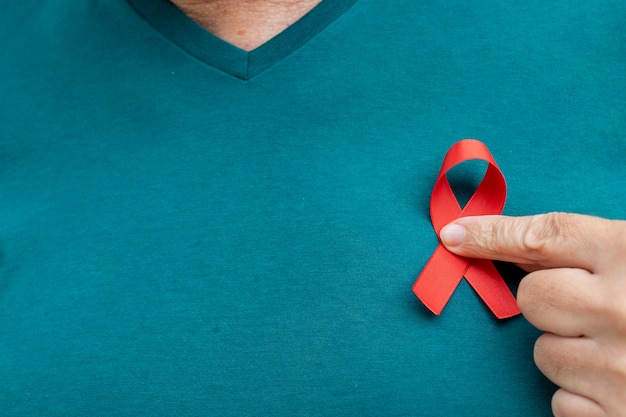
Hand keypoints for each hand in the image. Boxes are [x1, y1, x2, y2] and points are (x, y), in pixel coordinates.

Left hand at [439, 213, 625, 416]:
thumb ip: (594, 251)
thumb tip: (518, 247)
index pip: (543, 236)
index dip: (492, 233)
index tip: (455, 234)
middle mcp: (623, 309)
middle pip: (532, 298)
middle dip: (549, 303)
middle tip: (589, 309)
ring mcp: (622, 368)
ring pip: (543, 354)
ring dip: (569, 353)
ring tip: (620, 352)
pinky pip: (561, 403)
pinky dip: (580, 398)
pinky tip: (620, 388)